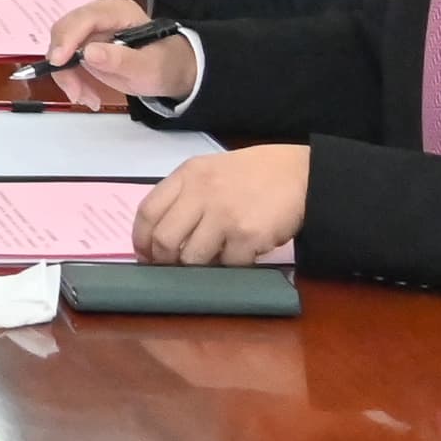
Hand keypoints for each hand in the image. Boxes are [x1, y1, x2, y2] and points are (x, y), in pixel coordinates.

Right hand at [45, 7, 182, 111]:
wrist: (169, 69)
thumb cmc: (163, 65)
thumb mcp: (148, 68)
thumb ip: (121, 60)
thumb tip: (88, 52)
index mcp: (118, 11)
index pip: (85, 18)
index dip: (67, 38)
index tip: (58, 63)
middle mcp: (99, 14)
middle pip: (65, 31)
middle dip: (64, 64)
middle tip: (76, 93)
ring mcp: (90, 29)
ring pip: (60, 47)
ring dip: (67, 75)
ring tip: (87, 98)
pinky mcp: (83, 43)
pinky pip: (66, 59)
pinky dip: (71, 78)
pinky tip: (86, 94)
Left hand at [138, 143, 306, 265]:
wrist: (300, 174)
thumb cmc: (254, 174)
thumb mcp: (211, 171)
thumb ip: (186, 195)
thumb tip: (161, 237)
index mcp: (188, 174)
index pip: (147, 211)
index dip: (141, 240)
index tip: (144, 255)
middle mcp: (201, 192)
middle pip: (164, 240)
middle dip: (164, 262)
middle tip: (173, 268)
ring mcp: (224, 214)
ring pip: (192, 259)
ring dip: (200, 267)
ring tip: (214, 258)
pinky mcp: (246, 235)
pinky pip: (228, 265)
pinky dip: (232, 266)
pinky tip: (241, 254)